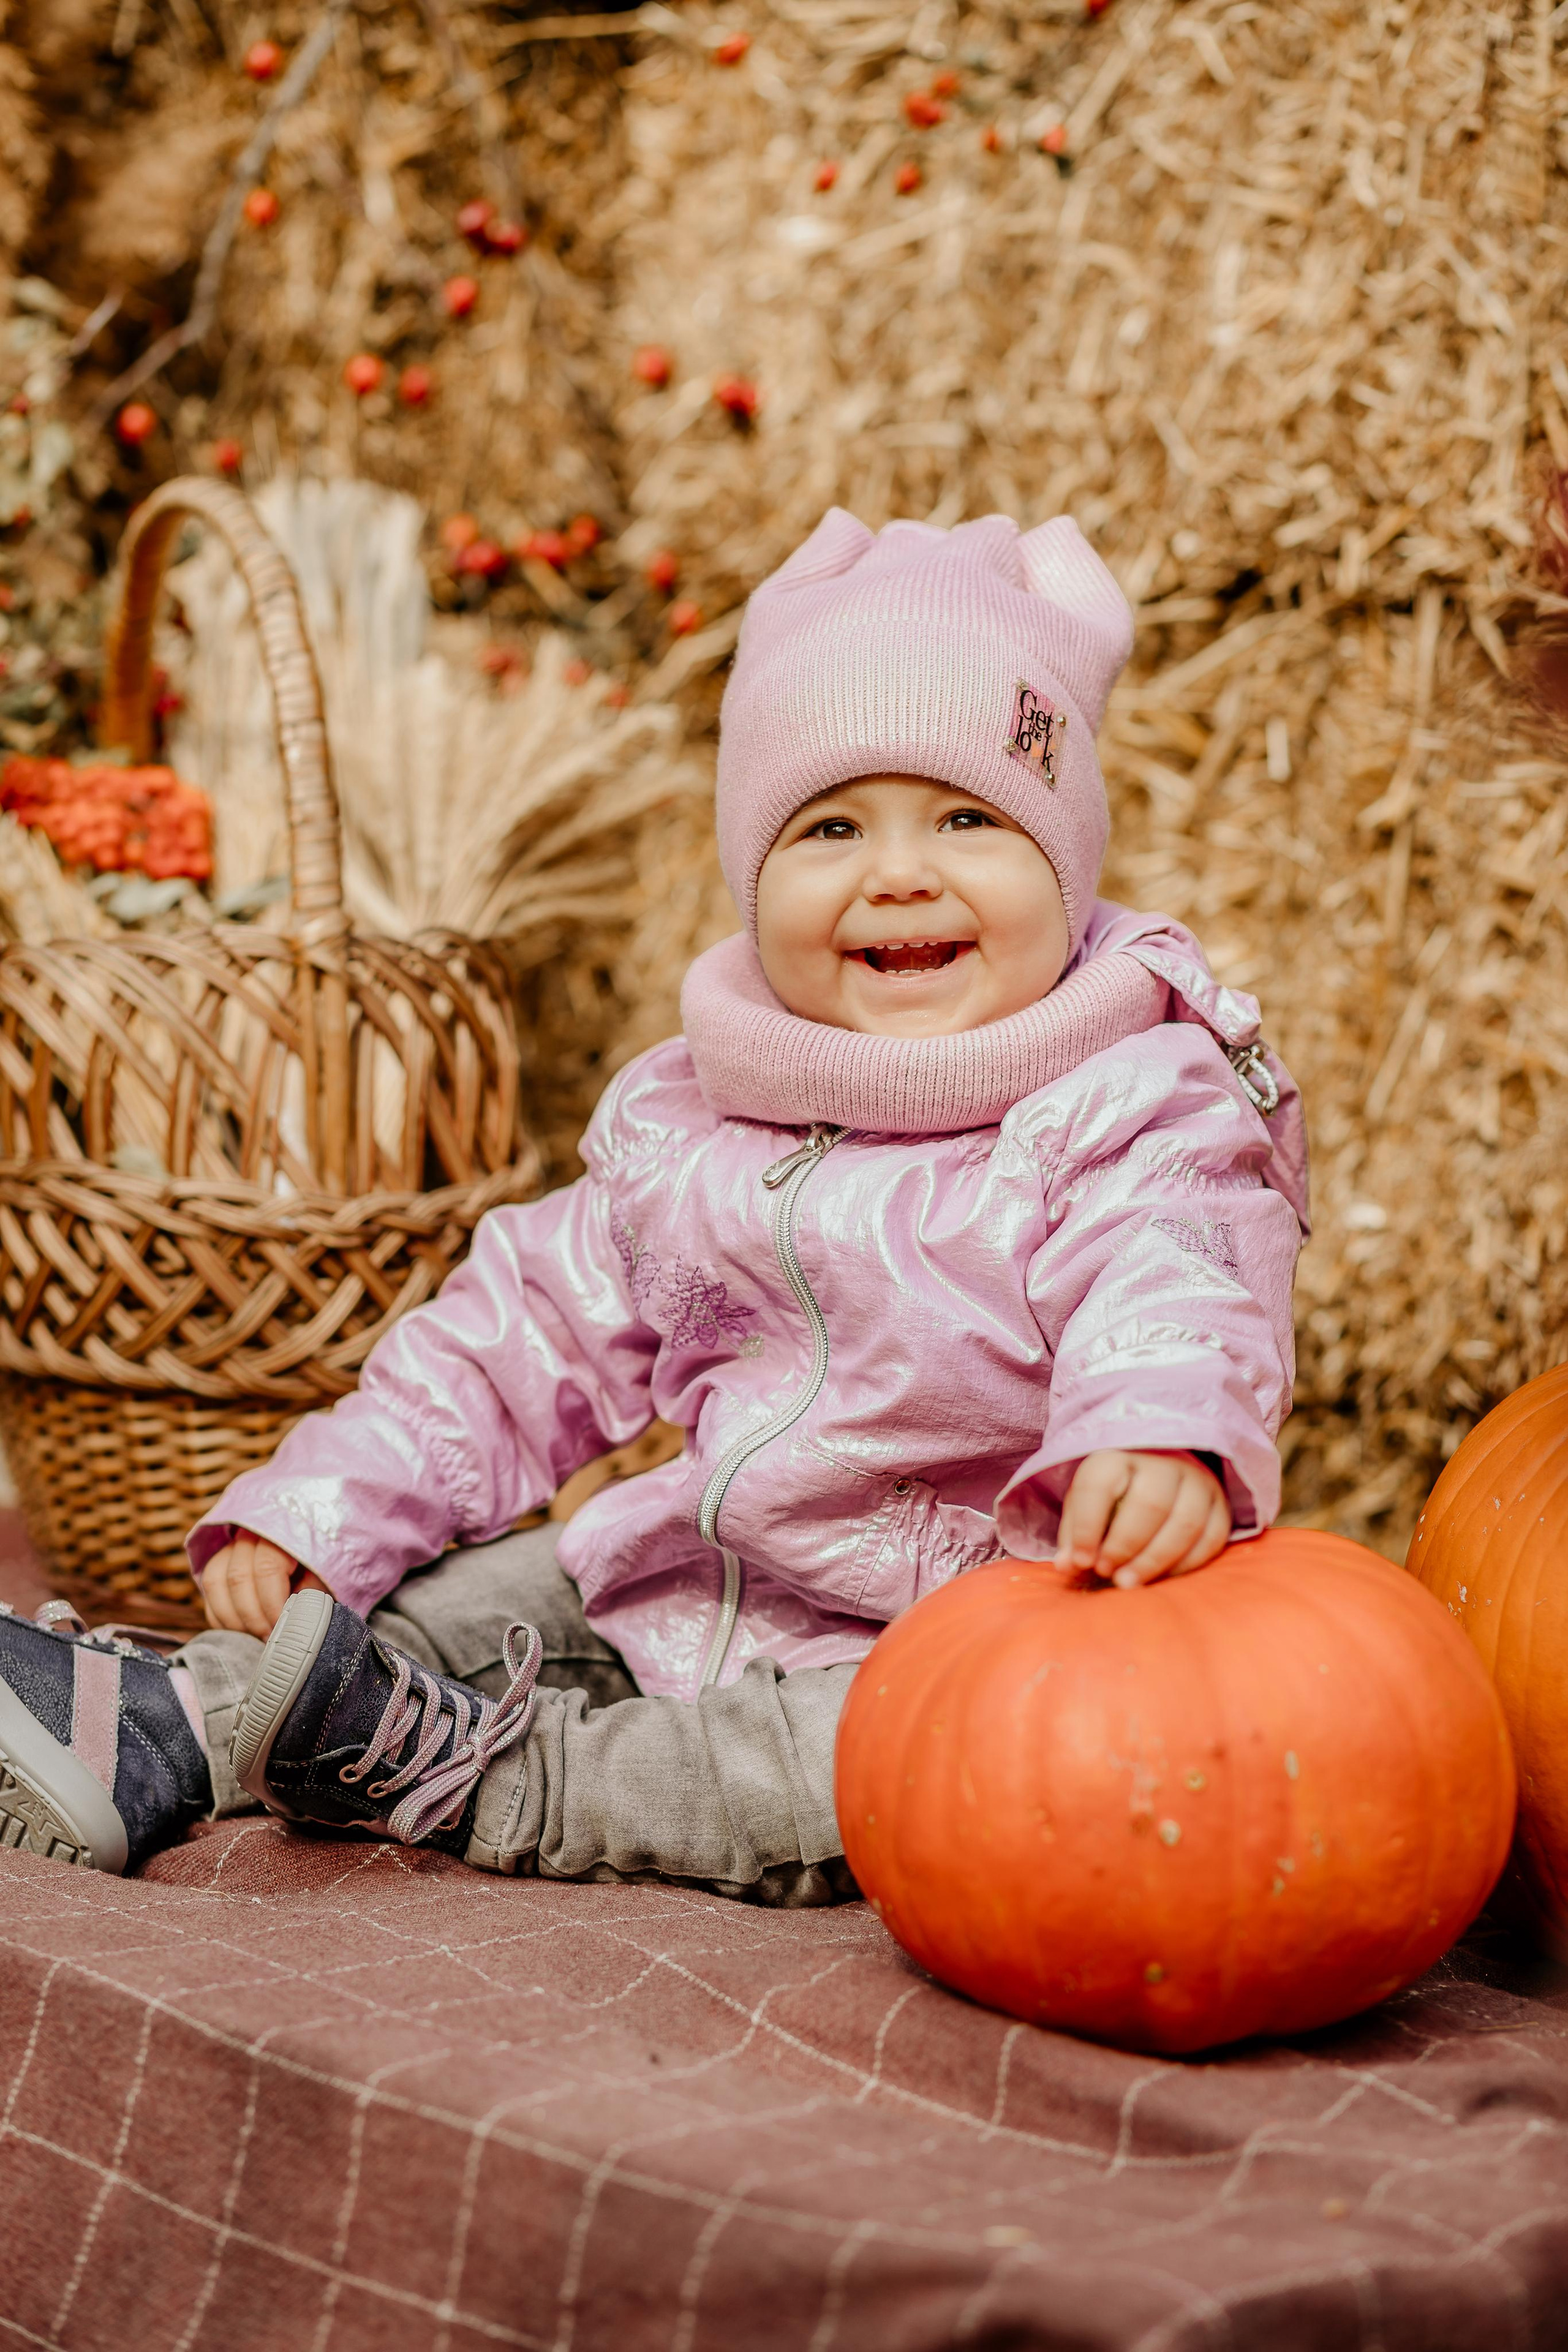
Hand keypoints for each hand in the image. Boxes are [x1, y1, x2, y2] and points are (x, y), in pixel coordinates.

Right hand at [201, 1532, 327, 1637]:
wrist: (304, 1547)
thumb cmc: (317, 1565)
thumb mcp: (323, 1575)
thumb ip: (311, 1593)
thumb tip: (297, 1619)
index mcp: (282, 1531)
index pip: (267, 1568)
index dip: (271, 1603)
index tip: (280, 1628)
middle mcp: (250, 1534)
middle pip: (238, 1577)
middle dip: (252, 1616)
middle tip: (268, 1638)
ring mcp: (229, 1546)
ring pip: (215, 1582)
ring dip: (232, 1618)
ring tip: (253, 1637)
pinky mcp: (217, 1560)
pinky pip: (207, 1588)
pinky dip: (219, 1615)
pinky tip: (238, 1631)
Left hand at [1057, 1449, 1230, 1587]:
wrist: (1161, 1467)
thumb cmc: (1114, 1492)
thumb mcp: (1086, 1504)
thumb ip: (1075, 1534)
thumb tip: (1067, 1565)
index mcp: (1117, 1456)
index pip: (1100, 1486)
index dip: (1088, 1528)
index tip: (1081, 1561)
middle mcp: (1161, 1462)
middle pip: (1149, 1505)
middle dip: (1125, 1546)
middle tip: (1107, 1573)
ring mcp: (1197, 1480)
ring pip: (1185, 1523)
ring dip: (1155, 1560)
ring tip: (1129, 1583)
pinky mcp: (1221, 1503)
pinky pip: (1212, 1537)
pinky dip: (1187, 1564)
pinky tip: (1163, 1578)